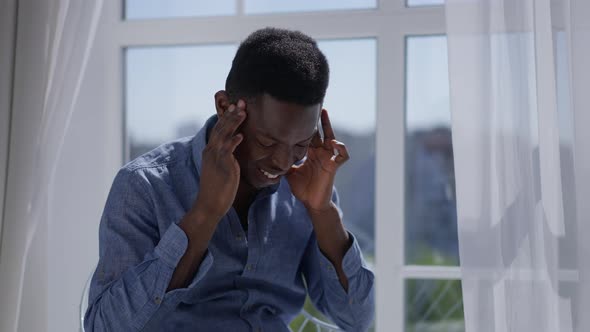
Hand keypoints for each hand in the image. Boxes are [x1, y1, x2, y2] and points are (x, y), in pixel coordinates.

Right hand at [192, 100, 245, 220]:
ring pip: (223, 135)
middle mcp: (211, 152)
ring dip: (233, 123)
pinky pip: (227, 151)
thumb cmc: (217, 189)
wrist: (209, 205)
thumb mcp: (221, 168)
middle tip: (241, 102)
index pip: (219, 129)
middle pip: (221, 128)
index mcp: (210, 151)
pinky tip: (240, 135)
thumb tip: (234, 150)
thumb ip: (226, 157)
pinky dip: (233, 142)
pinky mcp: (221, 167)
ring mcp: (215, 158)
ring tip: (243, 112)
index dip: (227, 117)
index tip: (235, 106)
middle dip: (231, 114)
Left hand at [286, 109, 349, 210]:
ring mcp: (328, 159)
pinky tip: (335, 143)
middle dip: (318, 119)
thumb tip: (268, 157)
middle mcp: (320, 153)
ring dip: (329, 126)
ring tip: (324, 115)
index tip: (298, 113)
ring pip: (333, 138)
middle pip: (321, 132)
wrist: (311, 203)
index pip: (309, 135)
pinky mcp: (334, 166)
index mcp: (310, 153)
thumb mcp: (289, 173)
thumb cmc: (303, 189)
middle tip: (314, 104)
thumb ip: (283, 163)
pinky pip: (342, 155)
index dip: (306, 125)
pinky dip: (341, 148)